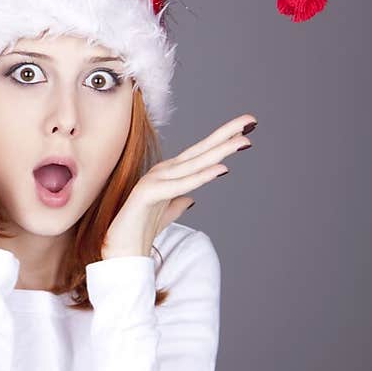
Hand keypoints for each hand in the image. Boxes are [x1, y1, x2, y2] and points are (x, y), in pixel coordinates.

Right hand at [100, 114, 256, 259]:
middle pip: (200, 151)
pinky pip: (180, 186)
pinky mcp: (148, 194)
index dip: (222, 142)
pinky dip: (200, 177)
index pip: (200, 155)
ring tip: (243, 141)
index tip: (247, 131)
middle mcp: (163, 173)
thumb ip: (178, 204)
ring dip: (219, 151)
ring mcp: (154, 181)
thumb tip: (191, 199)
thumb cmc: (140, 231)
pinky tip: (221, 169)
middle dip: (226, 135)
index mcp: (169, 175)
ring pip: (194, 164)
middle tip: (251, 119)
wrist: (120, 251)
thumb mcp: (165, 215)